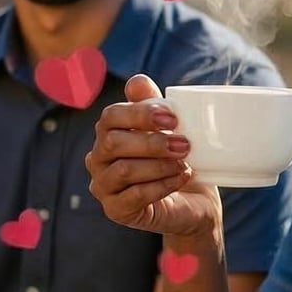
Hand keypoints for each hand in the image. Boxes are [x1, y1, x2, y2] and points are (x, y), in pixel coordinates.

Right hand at [86, 74, 221, 237]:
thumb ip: (152, 104)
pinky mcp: (115, 210)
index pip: (111, 116)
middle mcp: (98, 158)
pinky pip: (135, 195)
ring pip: (124, 170)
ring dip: (159, 165)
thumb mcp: (169, 129)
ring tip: (184, 163)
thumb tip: (138, 80)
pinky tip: (181, 178)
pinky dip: (162, 185)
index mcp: (108, 132)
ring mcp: (103, 186)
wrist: (193, 200)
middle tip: (184, 144)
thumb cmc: (177, 159)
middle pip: (113, 142)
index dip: (140, 114)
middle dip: (152, 142)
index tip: (173, 118)